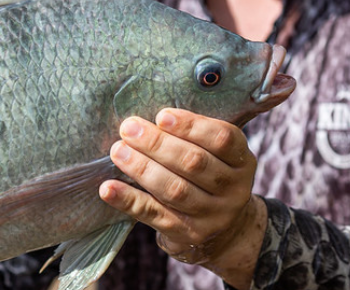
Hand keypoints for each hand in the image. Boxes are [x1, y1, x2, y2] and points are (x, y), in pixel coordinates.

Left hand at [99, 108, 266, 288]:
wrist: (226, 231)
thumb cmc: (211, 178)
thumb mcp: (218, 156)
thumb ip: (195, 137)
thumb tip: (148, 118)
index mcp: (241, 161)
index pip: (222, 139)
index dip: (191, 126)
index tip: (161, 116)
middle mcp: (232, 189)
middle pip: (194, 163)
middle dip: (157, 144)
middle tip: (129, 129)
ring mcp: (212, 215)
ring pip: (174, 189)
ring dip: (142, 168)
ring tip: (118, 151)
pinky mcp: (187, 234)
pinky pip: (154, 215)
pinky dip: (128, 200)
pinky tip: (108, 188)